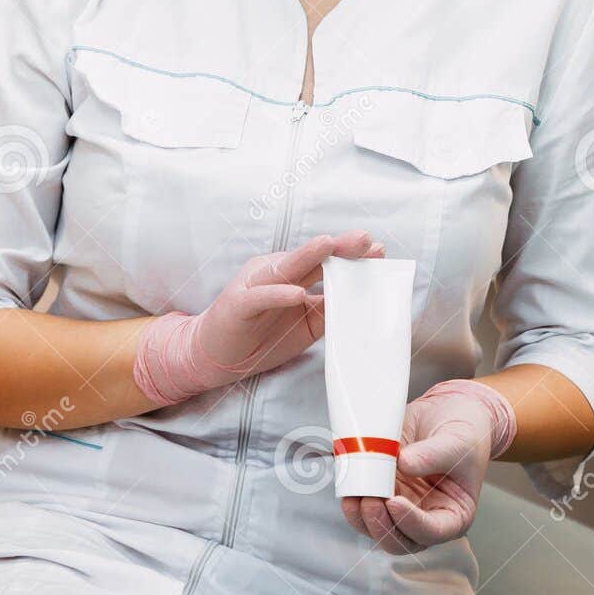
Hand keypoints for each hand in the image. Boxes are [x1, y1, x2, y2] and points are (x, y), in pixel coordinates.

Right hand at [133, 231, 383, 406]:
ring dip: (308, 256)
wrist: (214, 356)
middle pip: (310, 258)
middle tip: (365, 238)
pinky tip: (297, 293)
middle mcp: (273, 273)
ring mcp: (254, 285)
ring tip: (330, 246)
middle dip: (338, 247)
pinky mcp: (237, 304)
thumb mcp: (304, 326)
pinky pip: (260, 297)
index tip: (379, 251)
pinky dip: (279, 294)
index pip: (325, 262)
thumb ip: (327, 311)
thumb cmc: (260, 337)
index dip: (351, 256)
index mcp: (291, 277)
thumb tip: (361, 304)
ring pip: (285, 268)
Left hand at [340, 380, 513, 554]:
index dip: (411, 523)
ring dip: (361, 516)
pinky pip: (363, 501)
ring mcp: (402, 503)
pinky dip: (353, 495)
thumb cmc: (465, 433)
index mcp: (453, 514)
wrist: (451, 411)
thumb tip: (403, 463)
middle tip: (369, 501)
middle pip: (400, 539)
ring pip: (376, 525)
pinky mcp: (382, 488)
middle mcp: (425, 515)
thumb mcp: (457, 442)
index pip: (432, 532)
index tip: (394, 501)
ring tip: (353, 495)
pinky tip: (348, 482)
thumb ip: (432, 455)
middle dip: (381, 525)